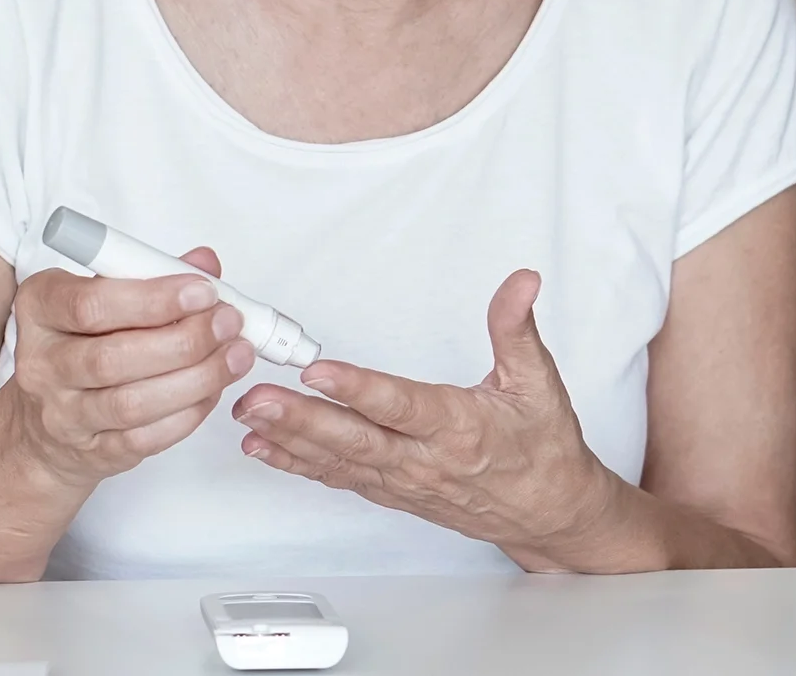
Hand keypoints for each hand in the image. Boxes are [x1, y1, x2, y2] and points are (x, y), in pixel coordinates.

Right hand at [6, 247, 257, 486]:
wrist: (44, 426)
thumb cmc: (82, 344)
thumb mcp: (105, 298)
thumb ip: (153, 276)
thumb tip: (204, 264)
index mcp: (40, 308)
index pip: (90, 304)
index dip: (153, 299)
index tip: (203, 291)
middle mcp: (42, 363)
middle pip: (113, 357)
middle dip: (184, 340)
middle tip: (228, 323)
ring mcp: (63, 414)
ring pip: (133, 403)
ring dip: (196, 378)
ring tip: (235, 355)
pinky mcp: (91, 452)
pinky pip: (146, 438)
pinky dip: (189, 413)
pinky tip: (213, 390)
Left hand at [231, 269, 620, 569]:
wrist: (547, 513)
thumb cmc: (542, 450)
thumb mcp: (539, 383)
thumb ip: (516, 329)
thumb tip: (520, 283)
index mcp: (459, 427)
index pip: (401, 405)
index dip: (358, 389)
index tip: (319, 371)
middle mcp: (424, 458)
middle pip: (355, 439)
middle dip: (301, 419)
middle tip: (259, 398)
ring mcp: (403, 480)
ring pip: (338, 461)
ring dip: (289, 439)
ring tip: (248, 417)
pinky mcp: (391, 492)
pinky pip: (338, 477)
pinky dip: (298, 463)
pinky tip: (265, 447)